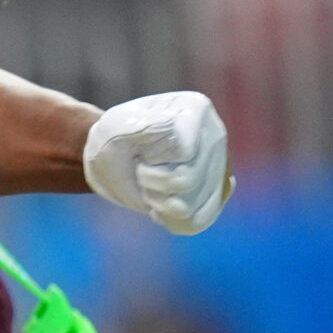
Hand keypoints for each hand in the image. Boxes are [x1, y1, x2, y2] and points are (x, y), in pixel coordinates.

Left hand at [84, 92, 229, 234]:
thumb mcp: (117, 125)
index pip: (184, 153)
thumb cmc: (113, 137)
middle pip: (188, 182)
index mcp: (196, 110)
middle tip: (140, 169)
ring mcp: (220, 167)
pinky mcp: (216, 195)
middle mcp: (215, 136)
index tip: (140, 147)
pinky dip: (170, 220)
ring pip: (191, 207)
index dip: (153, 159)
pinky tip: (159, 205)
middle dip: (151, 183)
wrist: (113, 158)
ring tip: (150, 186)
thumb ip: (146, 127)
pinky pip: (196, 222)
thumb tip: (178, 135)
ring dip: (158, 203)